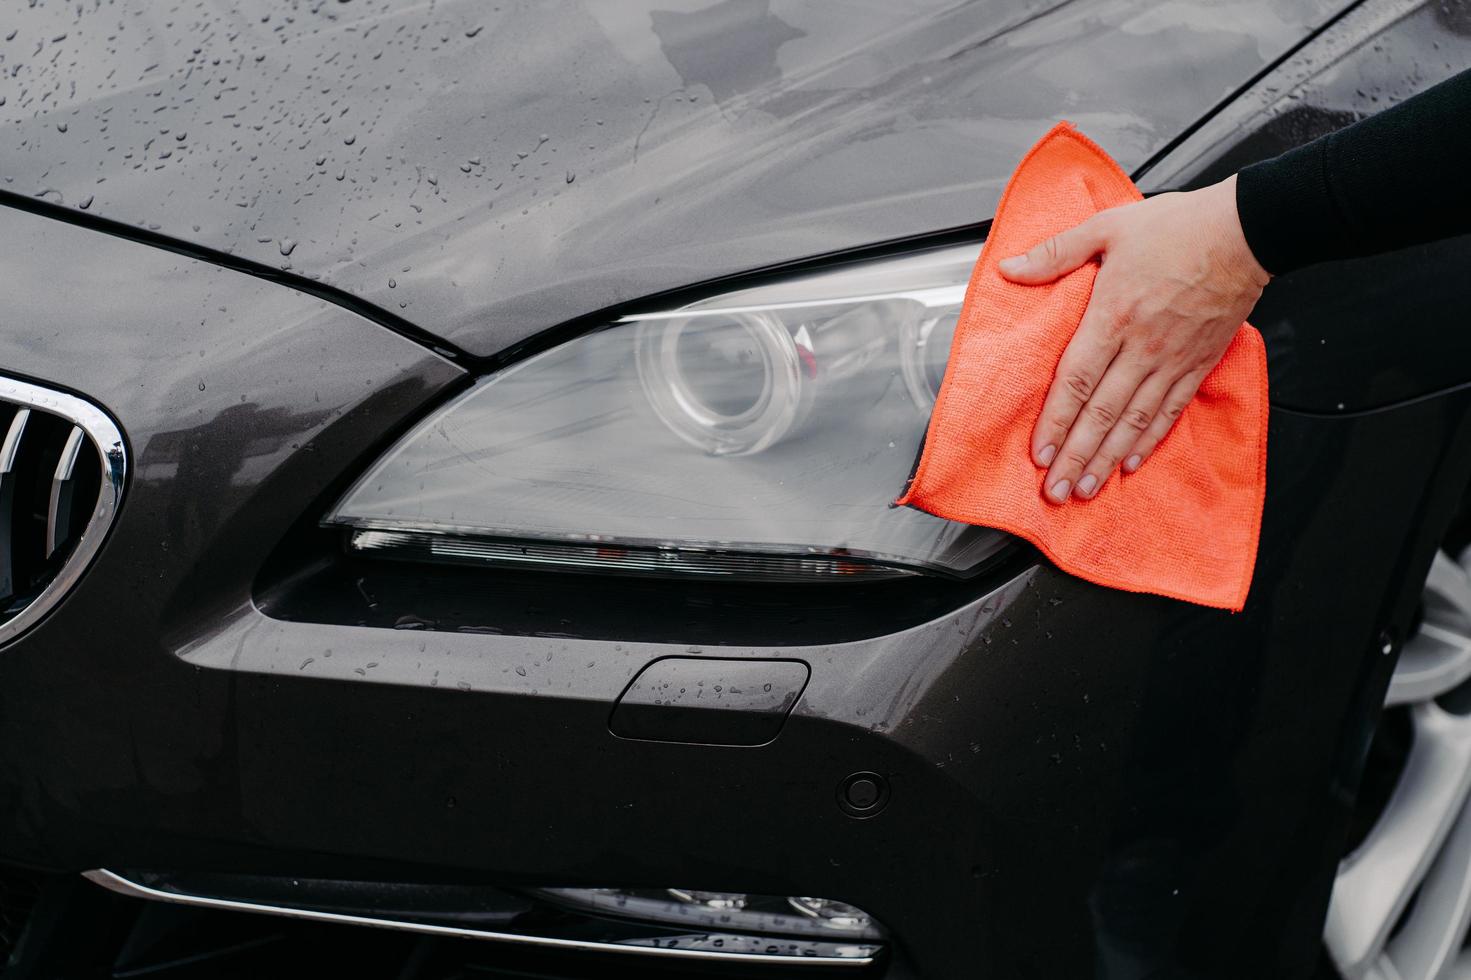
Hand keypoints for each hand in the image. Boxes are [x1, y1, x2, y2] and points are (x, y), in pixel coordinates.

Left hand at [997, 174, 1269, 501]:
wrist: (1246, 231)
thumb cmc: (1179, 227)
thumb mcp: (1107, 227)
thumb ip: (1055, 253)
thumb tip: (1010, 268)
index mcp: (1112, 316)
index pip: (1076, 381)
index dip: (1056, 422)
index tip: (1040, 454)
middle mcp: (1141, 347)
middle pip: (1101, 413)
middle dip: (1076, 457)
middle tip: (1056, 492)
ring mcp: (1172, 359)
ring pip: (1134, 421)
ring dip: (1107, 459)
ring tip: (1087, 488)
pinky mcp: (1198, 363)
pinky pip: (1170, 411)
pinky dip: (1150, 441)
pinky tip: (1132, 462)